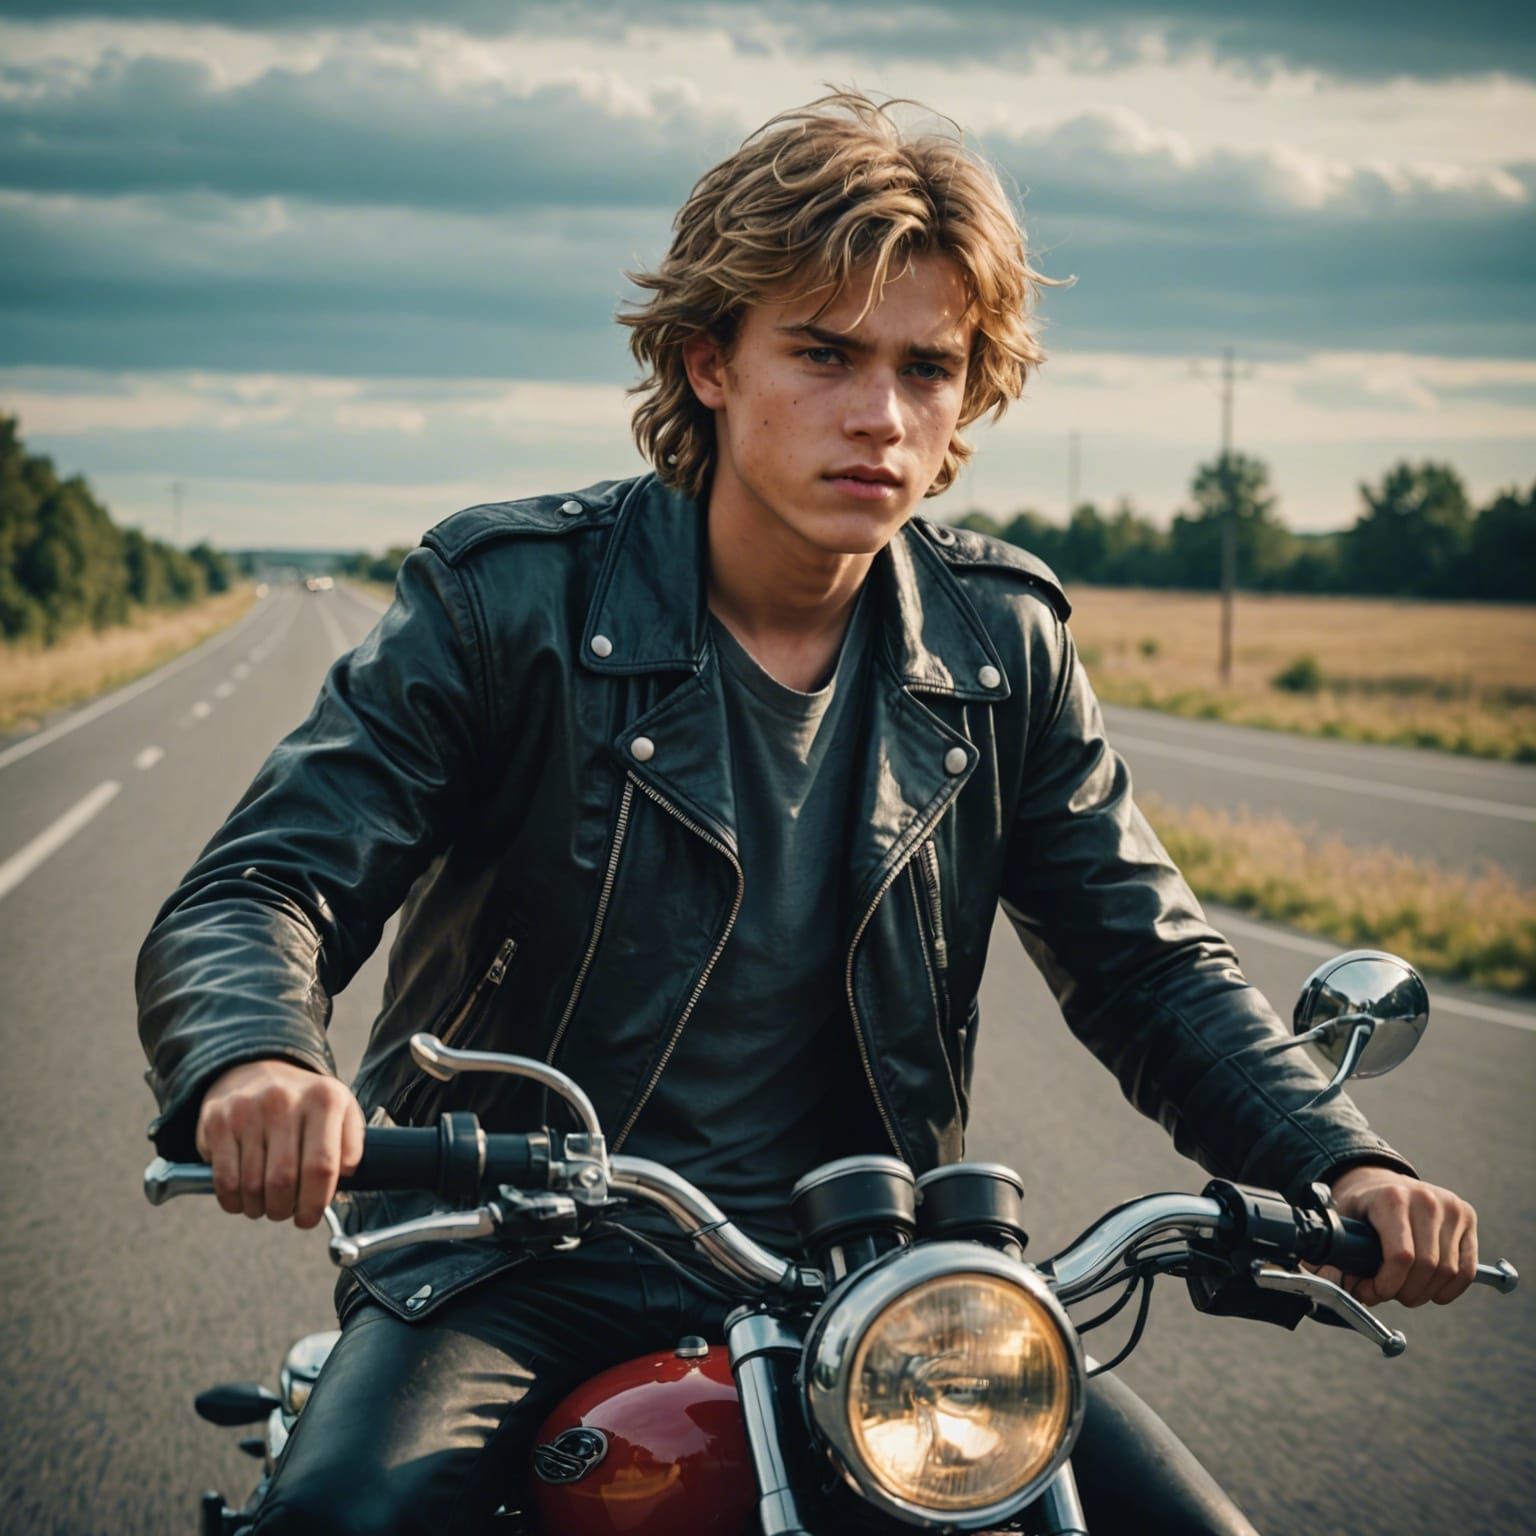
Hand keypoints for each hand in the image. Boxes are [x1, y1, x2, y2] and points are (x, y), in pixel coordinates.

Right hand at [195, 1059, 364, 1228]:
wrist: (257, 1071)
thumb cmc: (305, 1104)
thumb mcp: (340, 1110)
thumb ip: (352, 1142)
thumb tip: (347, 1173)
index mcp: (324, 1098)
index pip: (322, 1165)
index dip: (315, 1202)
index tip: (309, 1218)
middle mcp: (285, 1099)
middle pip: (283, 1180)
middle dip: (284, 1209)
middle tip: (286, 1212)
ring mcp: (248, 1109)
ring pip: (252, 1185)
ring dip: (259, 1208)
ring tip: (267, 1204)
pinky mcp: (218, 1121)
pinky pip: (225, 1180)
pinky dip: (234, 1201)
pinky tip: (243, 1198)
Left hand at [1324, 1166, 1477, 1307]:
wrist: (1382, 1182)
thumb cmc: (1362, 1206)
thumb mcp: (1341, 1221)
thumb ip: (1333, 1253)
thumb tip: (1333, 1284)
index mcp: (1391, 1198)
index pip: (1401, 1257)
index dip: (1387, 1285)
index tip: (1372, 1292)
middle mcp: (1425, 1199)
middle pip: (1426, 1267)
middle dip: (1404, 1292)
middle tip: (1387, 1294)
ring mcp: (1450, 1207)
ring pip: (1448, 1272)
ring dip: (1425, 1293)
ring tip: (1404, 1289)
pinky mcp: (1467, 1217)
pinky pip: (1467, 1269)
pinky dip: (1449, 1289)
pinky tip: (1430, 1290)